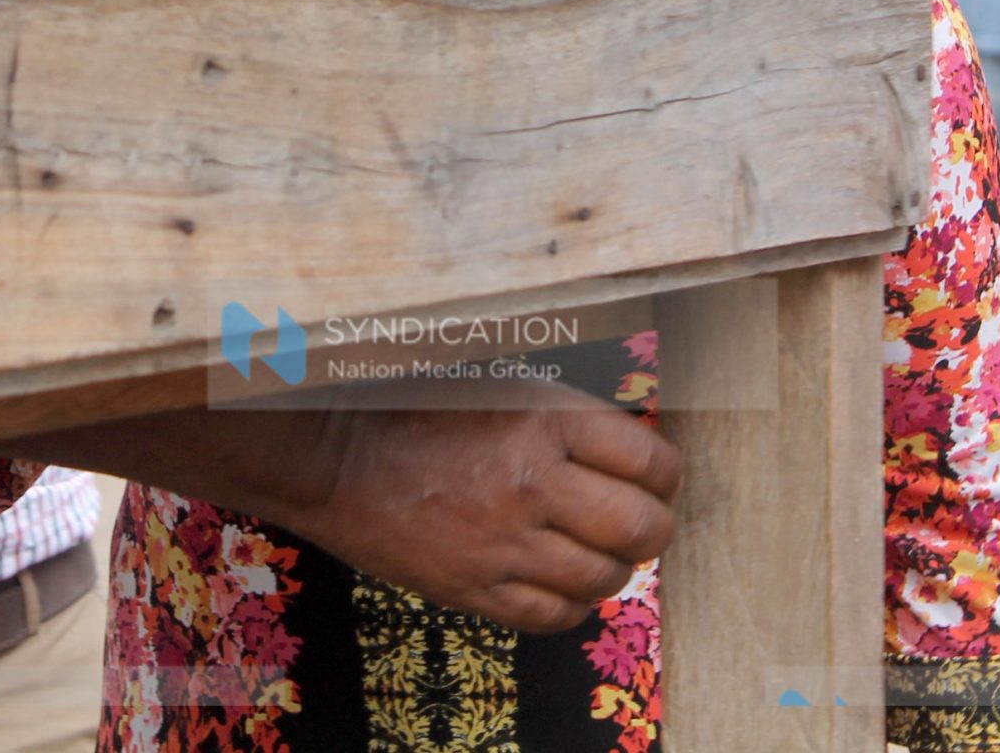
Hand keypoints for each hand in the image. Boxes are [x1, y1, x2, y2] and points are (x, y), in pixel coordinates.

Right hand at [292, 382, 681, 633]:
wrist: (333, 456)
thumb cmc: (413, 407)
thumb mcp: (499, 383)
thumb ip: (565, 415)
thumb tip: (629, 445)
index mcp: (543, 422)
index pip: (651, 461)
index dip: (666, 471)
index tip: (656, 472)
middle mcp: (533, 485)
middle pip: (642, 527)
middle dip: (654, 525)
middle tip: (638, 516)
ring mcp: (504, 545)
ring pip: (605, 578)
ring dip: (614, 565)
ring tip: (595, 548)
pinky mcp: (474, 589)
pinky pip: (554, 616)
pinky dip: (572, 603)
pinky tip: (561, 581)